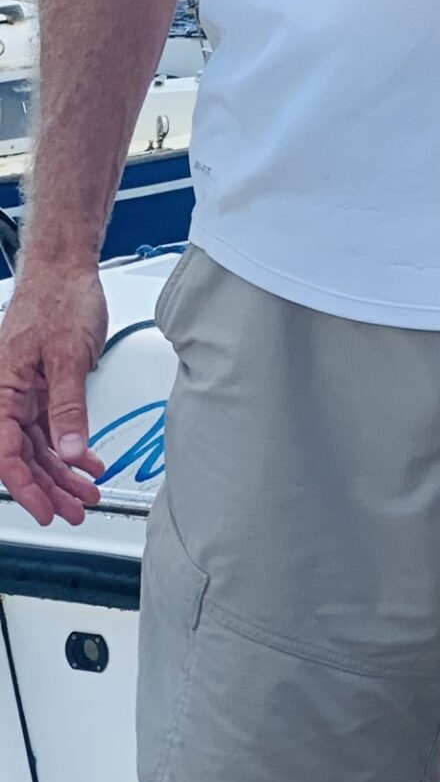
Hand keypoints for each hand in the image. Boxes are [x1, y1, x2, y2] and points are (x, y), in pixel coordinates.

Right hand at [0, 258, 107, 525]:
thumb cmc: (58, 300)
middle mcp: (7, 396)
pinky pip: (53, 428)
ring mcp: (25, 394)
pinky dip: (72, 448)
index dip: (26, 486)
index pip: (6, 452)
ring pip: (40, 447)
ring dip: (64, 473)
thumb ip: (68, 407)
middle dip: (50, 488)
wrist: (65, 271)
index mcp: (1, 390)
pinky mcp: (44, 389)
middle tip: (75, 511)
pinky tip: (89, 464)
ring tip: (89, 494)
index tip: (47, 509)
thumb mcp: (68, 356)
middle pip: (24, 456)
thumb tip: (70, 451)